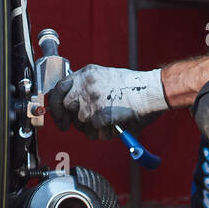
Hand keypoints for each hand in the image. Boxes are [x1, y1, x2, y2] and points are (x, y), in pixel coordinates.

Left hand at [48, 65, 166, 136]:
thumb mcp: (105, 78)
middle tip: (84, 125)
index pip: (58, 88)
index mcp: (87, 73)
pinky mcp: (100, 115)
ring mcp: (92, 100)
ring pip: (81, 123)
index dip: (55, 105)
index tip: (59, 117)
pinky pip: (94, 132)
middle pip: (66, 107)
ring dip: (92, 128)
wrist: (153, 90)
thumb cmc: (134, 87)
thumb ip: (87, 89)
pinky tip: (115, 126)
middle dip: (72, 120)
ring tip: (108, 123)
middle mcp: (86, 85)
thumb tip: (73, 109)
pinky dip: (104, 134)